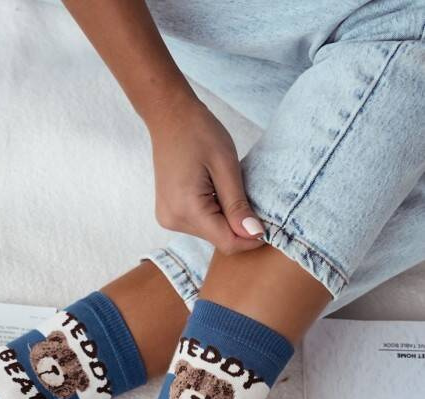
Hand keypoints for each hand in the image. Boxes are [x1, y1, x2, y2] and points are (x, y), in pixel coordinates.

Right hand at [147, 92, 264, 254]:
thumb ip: (238, 205)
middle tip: (247, 194)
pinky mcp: (169, 214)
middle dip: (238, 225)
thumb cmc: (199, 133)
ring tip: (226, 188)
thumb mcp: (226, 166)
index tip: (269, 223)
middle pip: (218, 239)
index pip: (227, 242)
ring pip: (210, 233)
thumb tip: (255, 234)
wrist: (170, 116)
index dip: (251, 237)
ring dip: (226, 219)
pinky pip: (200, 224)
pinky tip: (215, 192)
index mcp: (187, 209)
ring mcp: (168, 219)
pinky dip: (214, 214)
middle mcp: (174, 220)